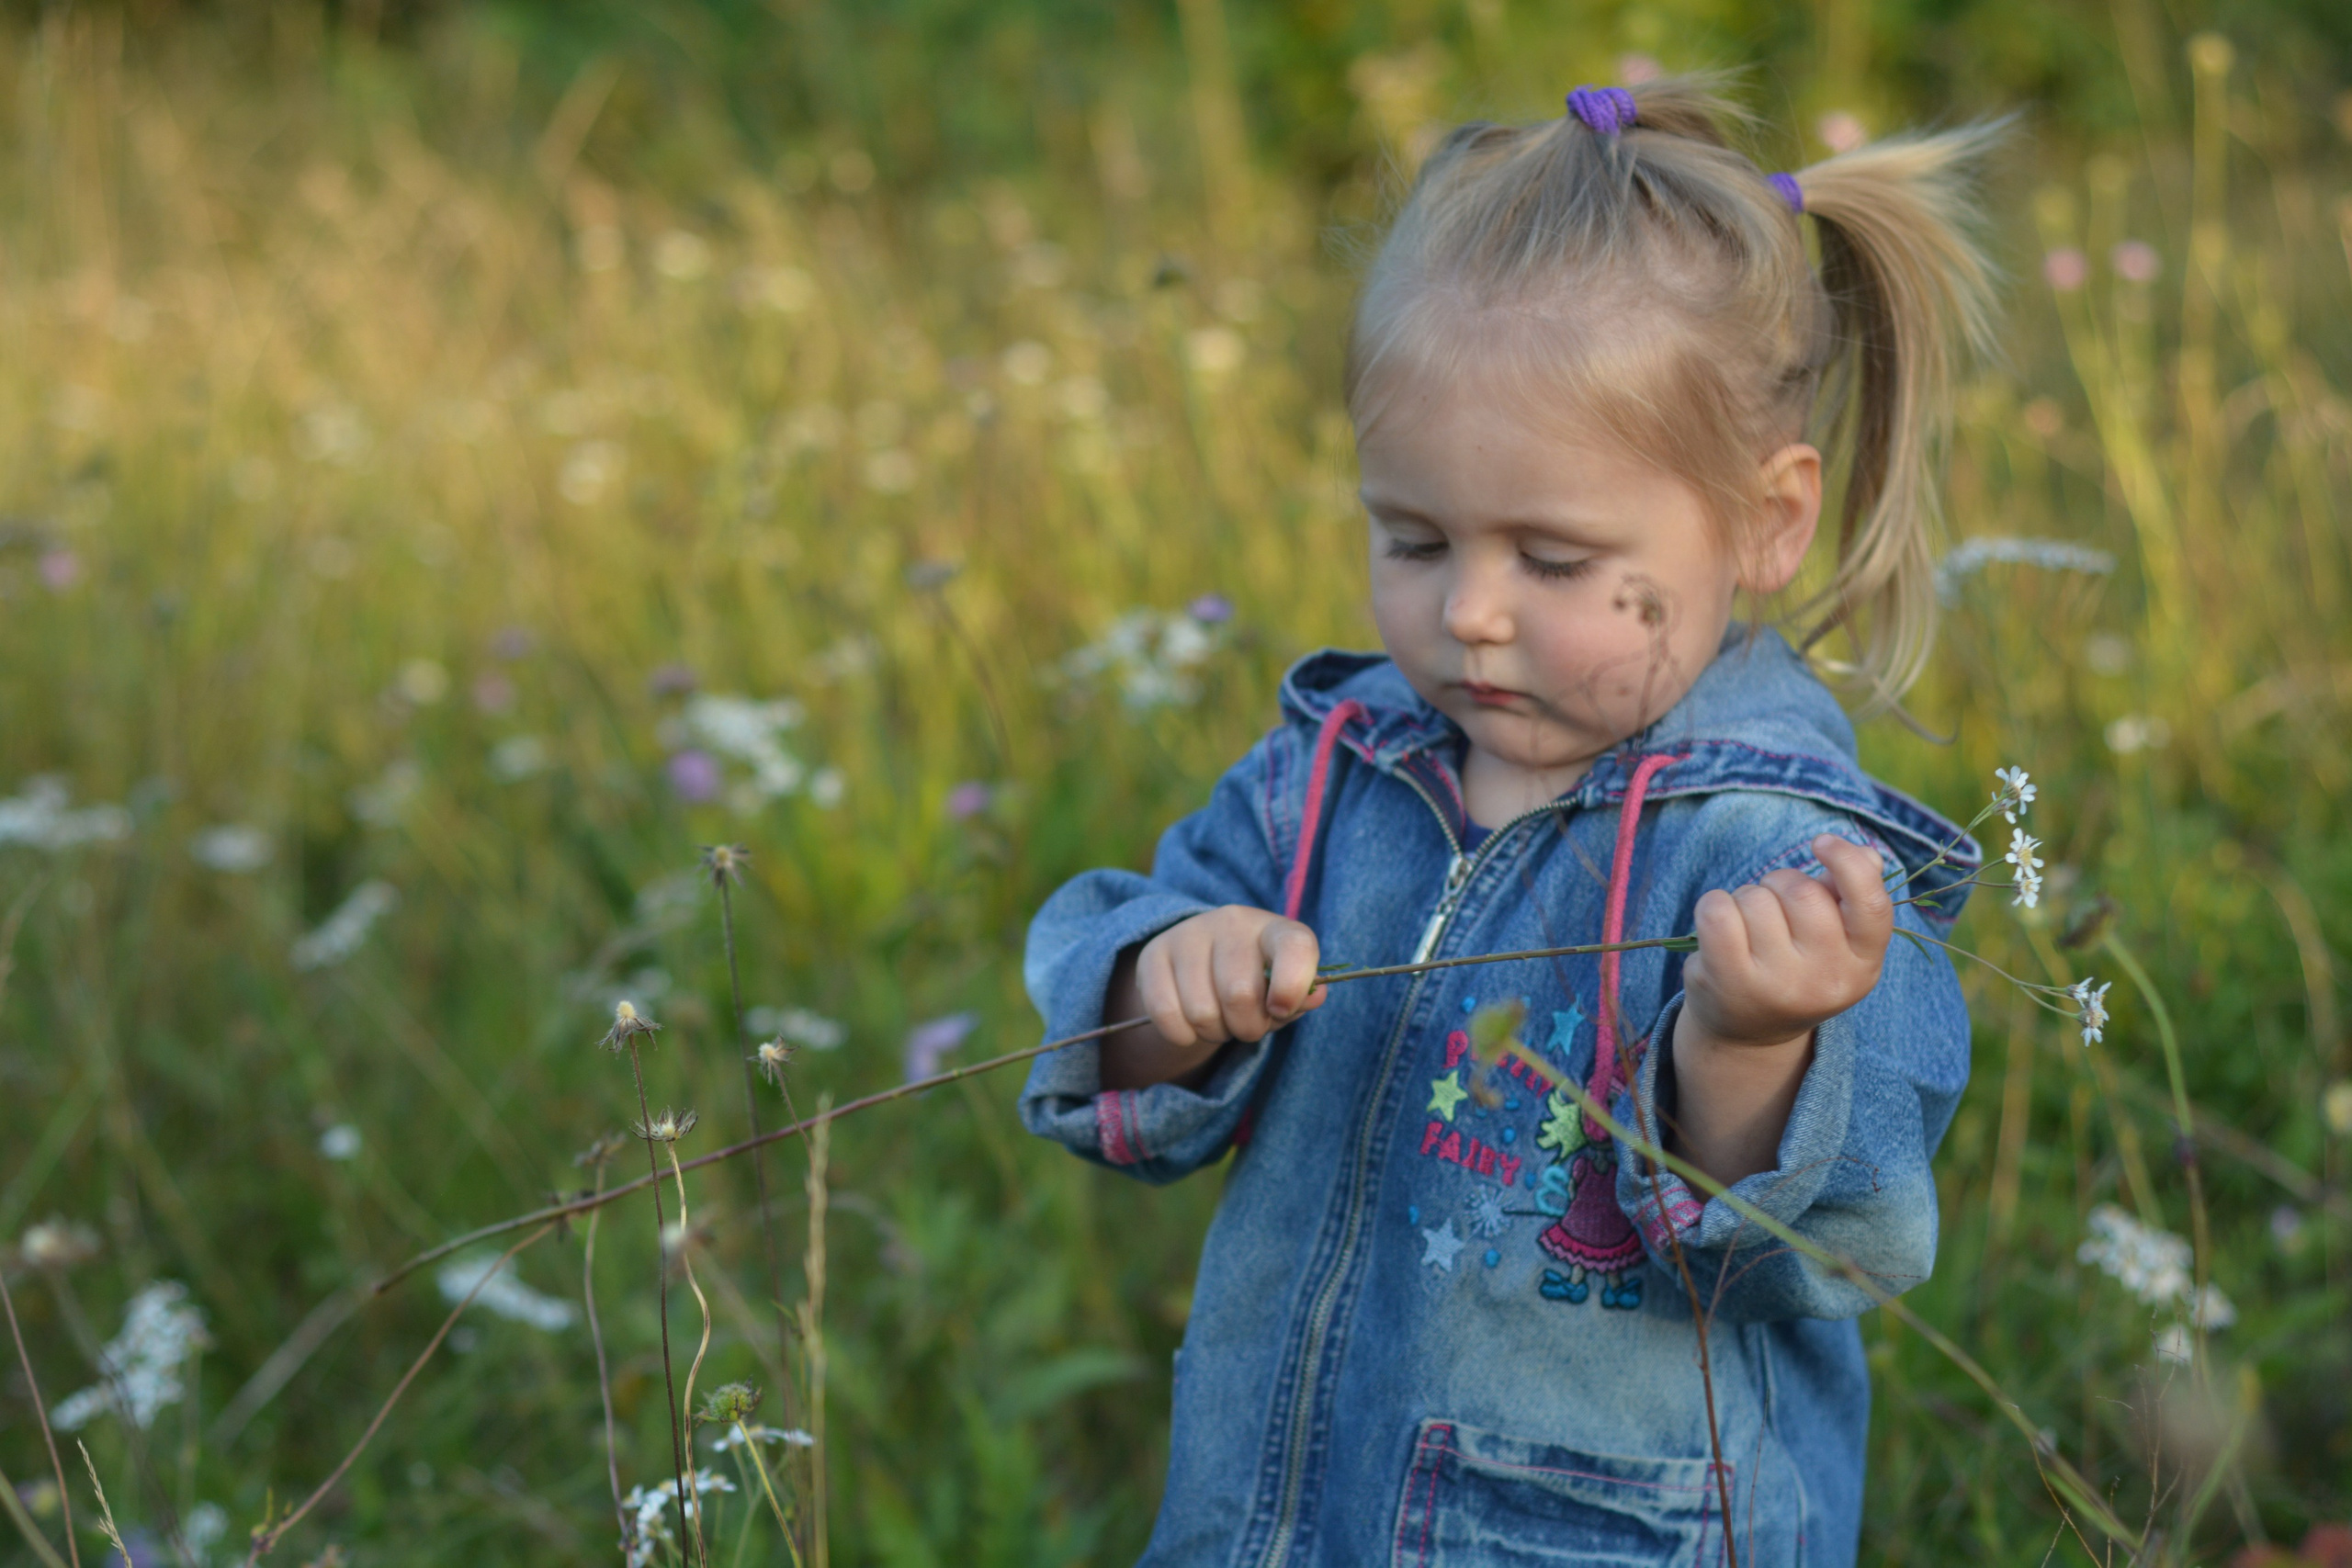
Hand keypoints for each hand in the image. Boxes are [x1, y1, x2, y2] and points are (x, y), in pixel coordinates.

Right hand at [1130, 905, 1327, 1048]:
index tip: (1280, 1010)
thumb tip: (1312, 997)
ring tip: (1219, 1020)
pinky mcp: (1154, 954)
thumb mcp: (1285, 988)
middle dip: (1246, 1028)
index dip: (1292, 986)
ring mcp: (1189, 934)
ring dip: (1213, 1033)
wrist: (1204, 961)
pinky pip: (1166, 1014)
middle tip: (1245, 1026)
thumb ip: (1301, 996)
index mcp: (1275, 930)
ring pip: (1201, 1011)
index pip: (1295, 947)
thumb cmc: (1257, 980)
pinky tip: (1190, 1025)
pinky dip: (1182, 1035)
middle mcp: (1232, 922)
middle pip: (1239, 994)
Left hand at [1680, 835, 1893, 1050]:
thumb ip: (1851, 896)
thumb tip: (1868, 855)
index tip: (1822, 842)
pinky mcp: (1730, 981)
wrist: (1750, 1034)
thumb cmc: (1797, 969)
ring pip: (1756, 898)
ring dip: (1746, 898)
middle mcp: (1825, 979)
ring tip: (1748, 929)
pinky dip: (1713, 904)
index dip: (1848, 863)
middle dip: (1781, 883)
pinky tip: (1718, 927)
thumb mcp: (1836, 944)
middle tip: (1773, 906)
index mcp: (1862, 964)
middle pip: (1802, 892)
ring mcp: (1777, 984)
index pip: (1871, 905)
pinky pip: (1717, 910)